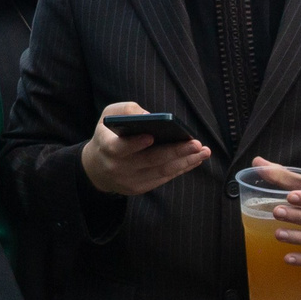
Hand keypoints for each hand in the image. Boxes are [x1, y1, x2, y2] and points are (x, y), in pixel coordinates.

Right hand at [80, 102, 213, 197]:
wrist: (97, 167)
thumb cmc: (108, 134)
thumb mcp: (109, 116)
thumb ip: (127, 111)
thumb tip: (151, 116)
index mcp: (106, 147)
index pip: (119, 147)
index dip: (134, 143)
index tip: (151, 136)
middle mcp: (116, 167)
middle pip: (149, 160)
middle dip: (174, 152)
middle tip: (196, 144)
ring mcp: (128, 180)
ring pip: (161, 171)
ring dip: (185, 162)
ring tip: (203, 151)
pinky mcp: (139, 188)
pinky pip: (163, 178)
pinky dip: (180, 168)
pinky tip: (195, 159)